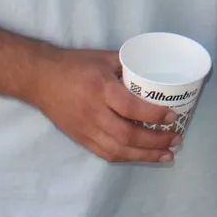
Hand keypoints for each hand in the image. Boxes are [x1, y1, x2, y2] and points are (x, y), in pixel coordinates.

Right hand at [26, 48, 181, 162]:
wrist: (39, 79)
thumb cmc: (75, 65)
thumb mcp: (104, 58)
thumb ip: (129, 66)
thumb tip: (156, 71)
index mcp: (101, 89)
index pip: (131, 108)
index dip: (154, 115)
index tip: (173, 117)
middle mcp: (94, 113)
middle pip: (127, 135)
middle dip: (155, 141)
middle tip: (176, 139)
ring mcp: (86, 129)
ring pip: (118, 150)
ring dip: (145, 155)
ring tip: (166, 155)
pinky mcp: (80, 139)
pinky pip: (105, 153)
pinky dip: (127, 157)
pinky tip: (142, 157)